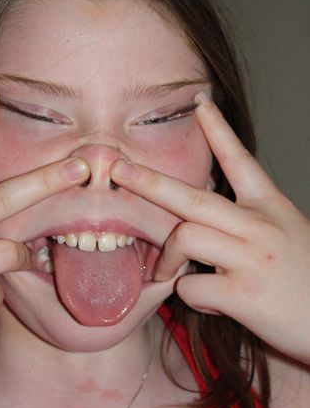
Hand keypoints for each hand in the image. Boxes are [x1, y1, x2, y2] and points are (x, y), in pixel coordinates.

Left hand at [111, 92, 309, 363]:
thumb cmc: (305, 282)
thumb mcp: (286, 236)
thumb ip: (246, 222)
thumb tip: (196, 218)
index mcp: (272, 208)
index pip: (241, 161)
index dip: (219, 130)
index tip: (200, 103)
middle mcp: (261, 226)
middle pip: (194, 197)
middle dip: (149, 182)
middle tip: (118, 171)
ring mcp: (253, 259)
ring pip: (187, 237)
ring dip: (167, 259)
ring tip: (166, 274)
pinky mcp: (246, 295)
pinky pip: (193, 287)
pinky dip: (190, 297)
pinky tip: (211, 304)